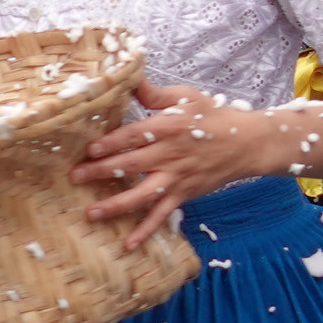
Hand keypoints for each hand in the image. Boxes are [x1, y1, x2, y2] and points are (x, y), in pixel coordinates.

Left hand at [74, 83, 281, 249]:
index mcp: (168, 128)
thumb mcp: (185, 97)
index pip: (134, 136)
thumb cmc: (212, 117)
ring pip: (142, 195)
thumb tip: (128, 77)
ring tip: (90, 213)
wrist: (248, 143)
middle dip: (101, 172)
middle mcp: (170, 155)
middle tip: (75, 177)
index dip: (111, 143)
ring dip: (116, 205)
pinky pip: (161, 215)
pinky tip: (127, 244)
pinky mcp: (183, 195)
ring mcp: (176, 178)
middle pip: (131, 165)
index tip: (88, 149)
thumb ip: (154, 93)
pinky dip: (146, 231)